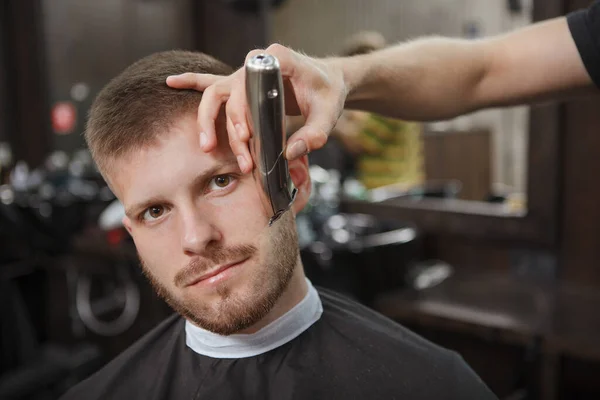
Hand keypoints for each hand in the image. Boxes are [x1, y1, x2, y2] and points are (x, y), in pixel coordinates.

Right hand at [166, 44, 346, 172]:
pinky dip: (190, 81)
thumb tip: (289, 154)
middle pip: (230, 92)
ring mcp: (245, 74)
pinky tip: (171, 82)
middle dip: (229, 126)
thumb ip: (314, 134)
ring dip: (208, 120)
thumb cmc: (328, 93)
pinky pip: (210, 82)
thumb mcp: (328, 114)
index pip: (252, 80)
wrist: (327, 82)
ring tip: (207, 146)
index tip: (246, 134)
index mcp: (278, 59)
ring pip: (216, 94)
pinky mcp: (241, 85)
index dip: (244, 108)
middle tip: (241, 153)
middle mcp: (256, 64)